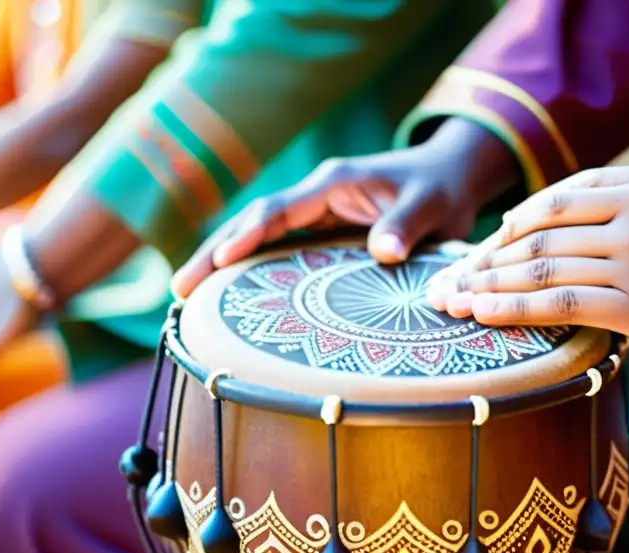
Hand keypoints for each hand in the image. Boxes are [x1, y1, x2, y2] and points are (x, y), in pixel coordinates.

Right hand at [171, 119, 519, 297]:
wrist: (449, 179)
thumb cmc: (441, 190)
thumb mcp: (432, 206)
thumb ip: (407, 224)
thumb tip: (384, 252)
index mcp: (334, 182)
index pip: (281, 208)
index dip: (250, 234)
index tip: (222, 260)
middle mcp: (315, 196)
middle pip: (252, 222)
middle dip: (213, 253)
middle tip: (179, 291)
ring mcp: (314, 214)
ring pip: (257, 236)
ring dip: (221, 263)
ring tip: (185, 297)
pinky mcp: (321, 232)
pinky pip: (278, 250)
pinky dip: (250, 268)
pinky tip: (228, 295)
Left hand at [425, 164, 628, 357]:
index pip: (558, 200)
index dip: (513, 225)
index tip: (485, 248)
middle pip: (537, 234)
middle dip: (483, 259)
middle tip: (445, 280)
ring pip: (541, 268)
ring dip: (486, 285)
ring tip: (449, 301)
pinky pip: (563, 305)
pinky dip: (515, 308)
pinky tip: (483, 315)